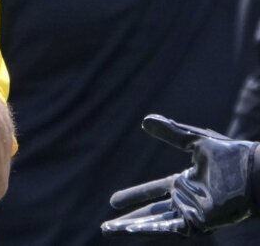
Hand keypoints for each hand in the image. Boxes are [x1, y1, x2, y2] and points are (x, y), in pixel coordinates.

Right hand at [100, 114, 257, 235]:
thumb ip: (171, 133)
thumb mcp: (194, 140)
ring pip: (157, 224)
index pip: (154, 192)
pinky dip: (153, 229)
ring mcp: (193, 212)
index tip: (113, 201)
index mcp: (185, 182)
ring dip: (135, 227)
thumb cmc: (231, 155)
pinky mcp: (200, 221)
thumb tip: (146, 121)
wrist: (252, 171)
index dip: (135, 196)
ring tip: (112, 230)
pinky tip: (134, 230)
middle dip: (129, 220)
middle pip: (151, 213)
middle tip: (106, 226)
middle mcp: (186, 200)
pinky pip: (171, 228)